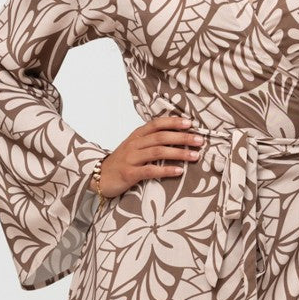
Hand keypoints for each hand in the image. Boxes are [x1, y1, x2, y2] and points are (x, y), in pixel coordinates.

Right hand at [91, 115, 206, 199]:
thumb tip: (177, 137)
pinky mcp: (129, 174)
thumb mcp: (134, 147)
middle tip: (200, 140)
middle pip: (161, 137)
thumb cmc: (121, 162)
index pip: (156, 124)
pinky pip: (150, 170)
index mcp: (136, 135)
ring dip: (178, 153)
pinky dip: (166, 170)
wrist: (98, 177)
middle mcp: (134, 144)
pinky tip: (179, 171)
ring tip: (194, 156)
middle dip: (182, 137)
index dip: (173, 122)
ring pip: (157, 152)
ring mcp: (131, 159)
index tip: (190, 123)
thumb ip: (151, 141)